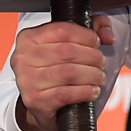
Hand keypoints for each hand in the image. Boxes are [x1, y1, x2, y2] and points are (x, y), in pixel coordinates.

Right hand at [10, 15, 114, 130]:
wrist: (38, 103)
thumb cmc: (54, 67)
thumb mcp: (69, 42)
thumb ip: (92, 28)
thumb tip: (108, 35)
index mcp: (28, 37)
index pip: (62, 30)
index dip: (86, 35)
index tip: (97, 42)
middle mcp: (22, 58)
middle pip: (67, 52)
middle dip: (92, 57)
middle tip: (101, 62)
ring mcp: (27, 80)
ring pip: (68, 73)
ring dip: (91, 75)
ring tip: (100, 77)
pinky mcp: (35, 100)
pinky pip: (66, 93)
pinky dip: (85, 91)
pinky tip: (92, 90)